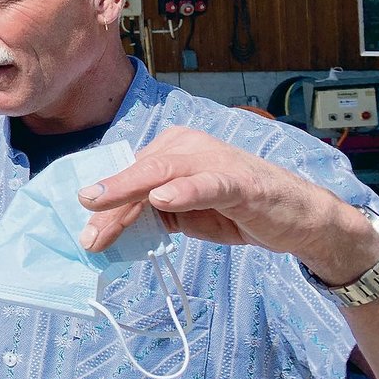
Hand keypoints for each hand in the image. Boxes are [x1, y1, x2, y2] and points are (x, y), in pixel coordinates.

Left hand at [76, 127, 371, 278]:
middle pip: (137, 173)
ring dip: (127, 191)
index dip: (103, 204)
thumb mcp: (183, 214)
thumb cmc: (234, 209)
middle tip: (84, 230)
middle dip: (107, 203)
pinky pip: (207, 183)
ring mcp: (213, 160)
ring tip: (99, 206)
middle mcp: (186, 146)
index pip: (127, 176)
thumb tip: (108, 228)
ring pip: (161, 172)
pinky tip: (161, 199)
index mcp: (169, 149)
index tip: (82, 232)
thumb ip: (150, 213)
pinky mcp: (240, 181)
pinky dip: (183, 190)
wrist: (296, 217)